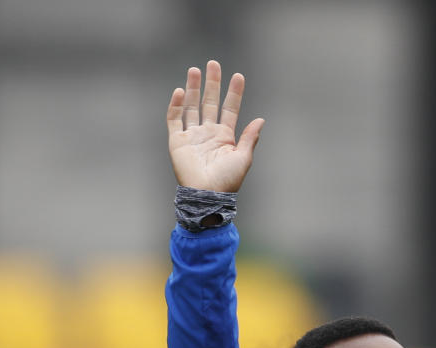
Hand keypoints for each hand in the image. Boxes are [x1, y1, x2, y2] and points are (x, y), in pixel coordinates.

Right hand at [166, 60, 264, 191]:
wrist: (207, 195)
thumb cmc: (227, 180)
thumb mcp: (243, 157)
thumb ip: (250, 137)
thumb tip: (261, 120)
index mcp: (225, 137)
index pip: (230, 109)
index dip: (234, 93)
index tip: (238, 76)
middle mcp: (208, 133)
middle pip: (209, 102)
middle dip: (212, 83)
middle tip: (213, 64)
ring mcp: (192, 136)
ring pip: (191, 107)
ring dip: (193, 89)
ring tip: (194, 70)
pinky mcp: (177, 142)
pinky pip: (174, 120)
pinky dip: (176, 106)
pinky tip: (179, 91)